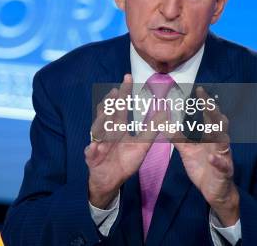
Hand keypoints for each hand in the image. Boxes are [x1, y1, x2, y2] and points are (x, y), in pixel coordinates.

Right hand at [85, 74, 161, 208]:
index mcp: (117, 127)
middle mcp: (106, 132)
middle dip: (110, 104)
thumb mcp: (142, 145)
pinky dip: (92, 149)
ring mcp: (98, 144)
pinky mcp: (92, 158)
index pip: (121, 106)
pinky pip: (91, 152)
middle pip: (107, 114)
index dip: (124, 92)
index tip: (128, 77)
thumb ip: (151, 129)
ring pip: (97, 130)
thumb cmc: (125, 160)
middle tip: (115, 93)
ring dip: (101, 122)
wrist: (111, 181)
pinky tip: (94, 146)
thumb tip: (165, 111)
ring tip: (106, 113)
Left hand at [171, 87, 238, 225]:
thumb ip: (178, 138)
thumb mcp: (188, 151)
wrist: (216, 191)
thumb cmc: (203, 167)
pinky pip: (222, 166)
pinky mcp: (224, 172)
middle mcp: (220, 145)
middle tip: (208, 100)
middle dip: (214, 112)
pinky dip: (217, 161)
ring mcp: (224, 158)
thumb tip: (165, 124)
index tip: (199, 90)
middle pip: (219, 125)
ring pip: (224, 143)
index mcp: (211, 138)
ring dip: (219, 134)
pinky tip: (211, 158)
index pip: (209, 117)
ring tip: (213, 125)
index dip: (206, 104)